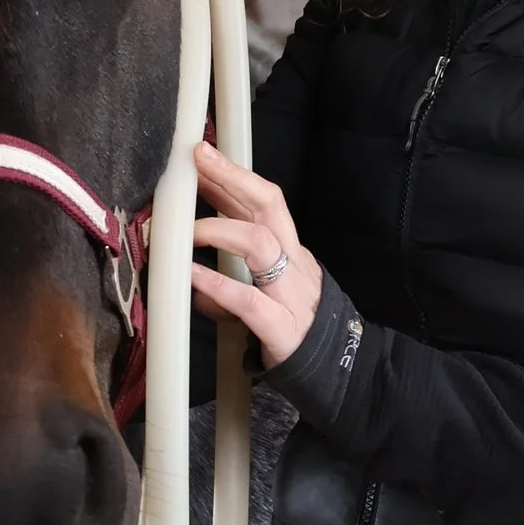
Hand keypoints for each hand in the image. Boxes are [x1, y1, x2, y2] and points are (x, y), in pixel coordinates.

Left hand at [191, 140, 321, 365]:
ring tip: (186, 232)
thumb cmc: (293, 325)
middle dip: (233, 179)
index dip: (234, 175)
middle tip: (199, 163)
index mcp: (291, 250)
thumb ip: (230, 271)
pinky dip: (217, 286)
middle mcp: (294, 263)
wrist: (336, 370)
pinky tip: (192, 277)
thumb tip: (190, 257)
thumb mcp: (265, 287)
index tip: (202, 155)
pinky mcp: (282, 328)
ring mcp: (290, 293)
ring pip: (261, 245)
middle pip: (270, 207)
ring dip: (219, 231)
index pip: (265, 201)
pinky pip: (249, 301)